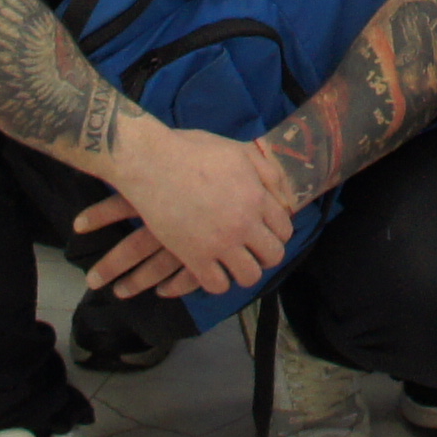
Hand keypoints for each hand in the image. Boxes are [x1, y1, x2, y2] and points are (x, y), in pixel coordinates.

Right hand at [78, 124, 299, 299]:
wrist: (152, 163)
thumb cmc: (193, 151)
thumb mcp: (237, 151)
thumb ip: (265, 170)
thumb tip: (282, 193)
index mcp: (256, 196)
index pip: (284, 229)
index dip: (277, 234)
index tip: (265, 233)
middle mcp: (244, 223)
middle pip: (273, 255)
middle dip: (266, 255)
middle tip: (252, 250)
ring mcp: (220, 242)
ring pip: (249, 276)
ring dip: (244, 272)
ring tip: (233, 262)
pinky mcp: (194, 256)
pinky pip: (217, 285)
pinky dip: (217, 281)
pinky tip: (211, 269)